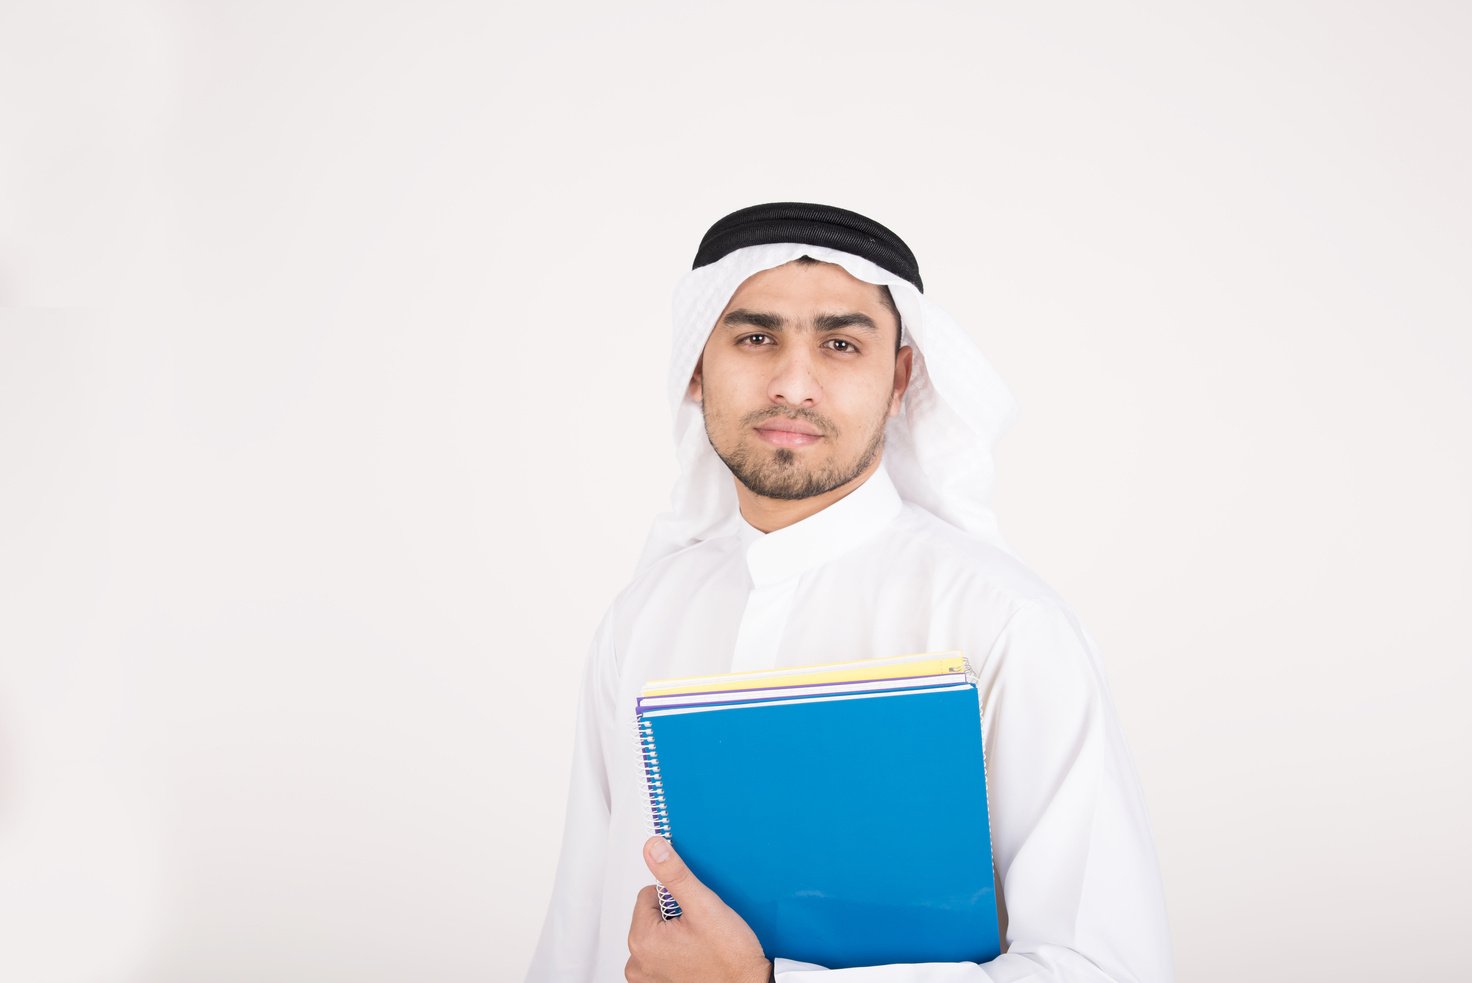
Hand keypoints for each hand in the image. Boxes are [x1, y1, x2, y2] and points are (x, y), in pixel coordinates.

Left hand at [626, 835, 771, 982]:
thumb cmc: (730, 957)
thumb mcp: (704, 905)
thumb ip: (675, 874)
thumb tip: (653, 848)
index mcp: (642, 940)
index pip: (649, 895)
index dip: (676, 897)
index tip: (694, 912)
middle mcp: (637, 962)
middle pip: (652, 916)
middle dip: (675, 916)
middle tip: (700, 930)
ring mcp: (646, 978)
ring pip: (658, 935)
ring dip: (675, 934)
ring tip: (700, 944)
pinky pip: (661, 955)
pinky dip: (676, 952)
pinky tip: (696, 956)